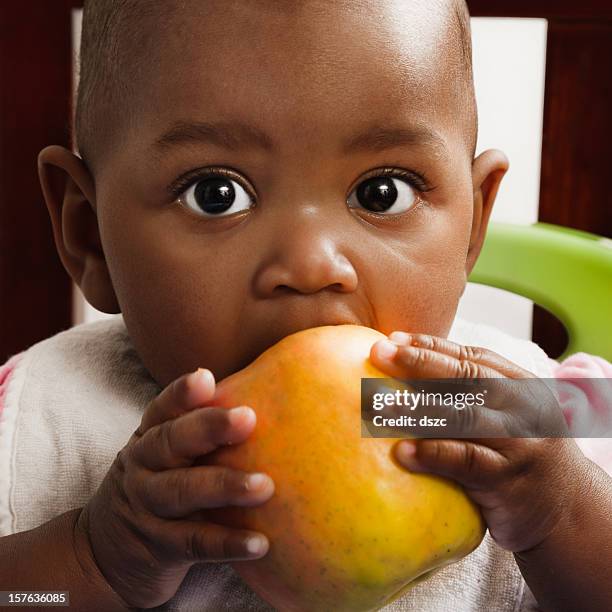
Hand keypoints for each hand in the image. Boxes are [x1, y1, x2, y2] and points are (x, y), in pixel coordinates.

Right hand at [76, 368, 274, 608]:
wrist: (104, 556)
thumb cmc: (158, 487)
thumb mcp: (164, 455)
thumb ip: (200, 429)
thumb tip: (266, 394)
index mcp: (148, 438)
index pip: (162, 409)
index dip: (182, 393)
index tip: (206, 377)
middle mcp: (143, 467)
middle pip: (170, 443)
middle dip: (208, 428)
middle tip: (247, 418)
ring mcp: (147, 508)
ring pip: (182, 492)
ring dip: (224, 487)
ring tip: (264, 486)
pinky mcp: (160, 548)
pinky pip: (195, 543)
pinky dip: (227, 543)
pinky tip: (260, 543)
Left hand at [369, 332, 589, 553]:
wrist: (568, 512)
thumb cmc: (520, 458)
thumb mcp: (507, 418)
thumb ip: (472, 397)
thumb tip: (407, 373)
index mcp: (521, 387)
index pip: (472, 358)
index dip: (432, 346)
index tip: (394, 338)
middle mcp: (523, 410)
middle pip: (467, 378)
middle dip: (419, 362)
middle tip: (380, 353)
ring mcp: (519, 444)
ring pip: (464, 417)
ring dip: (417, 408)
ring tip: (380, 403)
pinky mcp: (509, 481)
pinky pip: (465, 461)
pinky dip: (432, 454)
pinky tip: (401, 452)